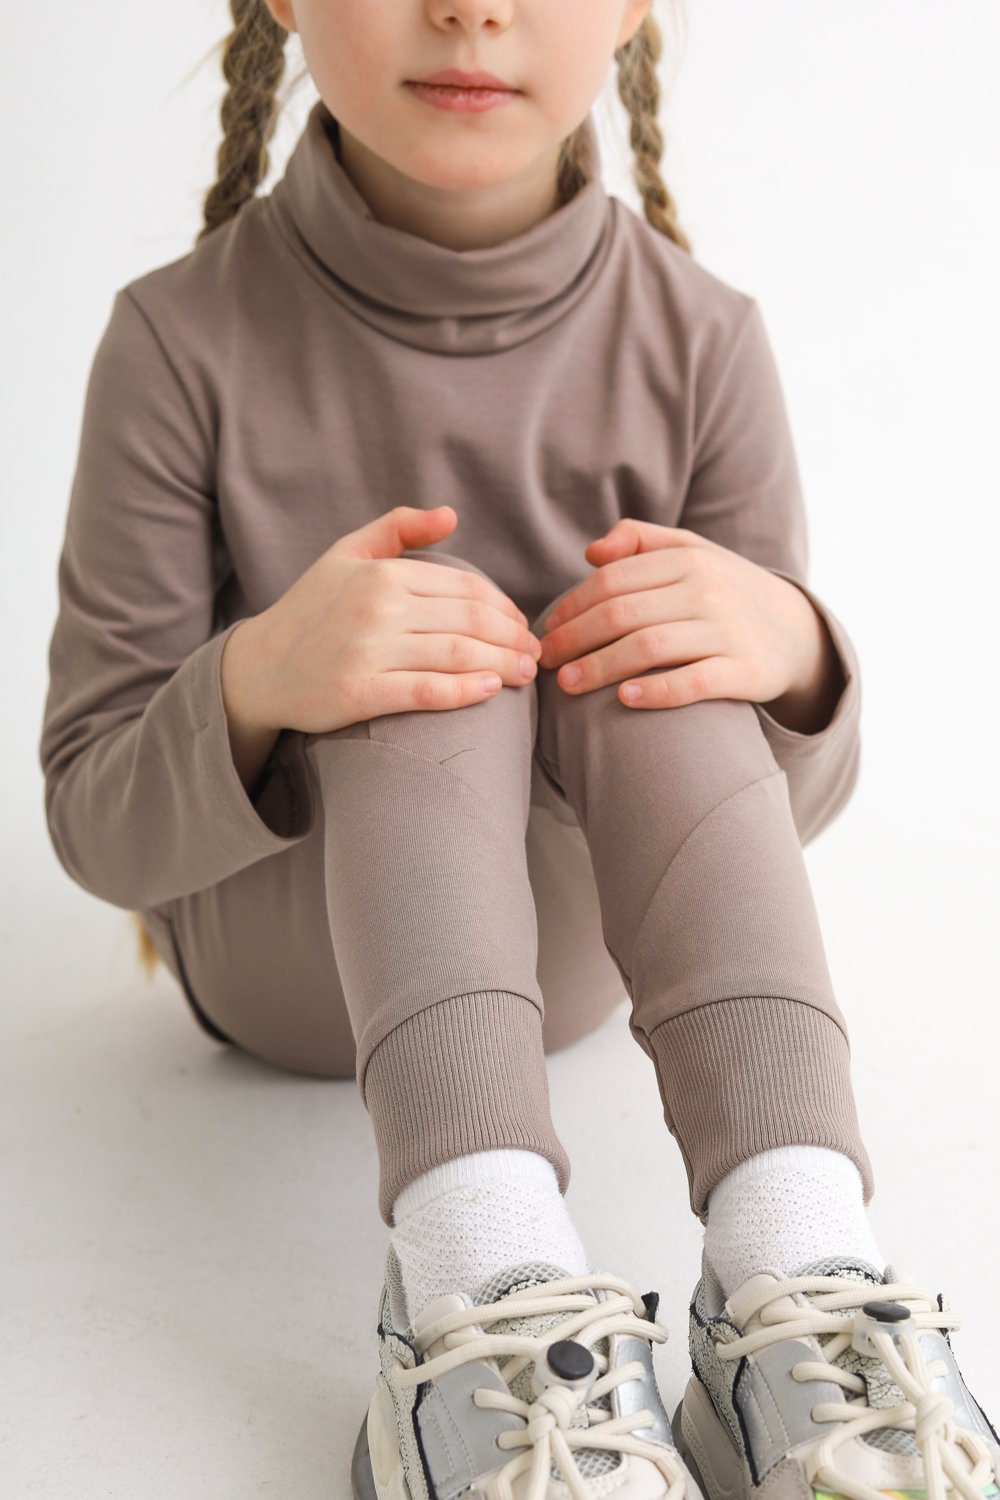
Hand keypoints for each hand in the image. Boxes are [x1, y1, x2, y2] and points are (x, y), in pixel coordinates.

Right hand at [239, 505, 542, 734]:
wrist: (259, 668)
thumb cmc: (311, 610)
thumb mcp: (346, 553)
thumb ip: (398, 528)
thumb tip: (451, 514)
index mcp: (381, 574)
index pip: (466, 589)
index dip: (504, 608)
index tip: (521, 624)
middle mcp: (376, 609)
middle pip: (470, 621)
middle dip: (513, 638)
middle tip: (534, 653)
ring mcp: (367, 652)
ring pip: (457, 655)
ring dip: (502, 665)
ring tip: (524, 674)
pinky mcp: (360, 693)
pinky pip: (427, 692)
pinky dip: (466, 692)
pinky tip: (490, 691)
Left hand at [538, 518, 831, 713]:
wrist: (796, 632)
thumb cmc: (726, 592)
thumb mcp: (692, 552)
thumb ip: (640, 540)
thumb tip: (591, 553)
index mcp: (687, 558)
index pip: (612, 581)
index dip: (571, 607)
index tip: (547, 631)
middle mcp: (707, 590)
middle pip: (622, 615)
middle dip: (575, 640)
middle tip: (547, 663)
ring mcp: (728, 631)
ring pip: (649, 647)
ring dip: (600, 668)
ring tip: (569, 686)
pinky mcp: (745, 671)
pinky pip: (694, 682)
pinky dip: (656, 691)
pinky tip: (624, 700)